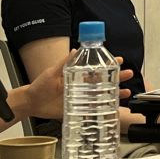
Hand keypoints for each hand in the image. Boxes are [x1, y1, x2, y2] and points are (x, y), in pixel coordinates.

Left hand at [19, 61, 135, 121]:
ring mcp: (81, 98)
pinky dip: (105, 108)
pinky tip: (114, 107)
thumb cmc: (39, 86)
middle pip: (103, 81)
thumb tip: (76, 48)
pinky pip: (94, 109)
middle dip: (117, 77)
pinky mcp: (78, 110)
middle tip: (128, 74)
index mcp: (76, 75)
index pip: (96, 68)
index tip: (119, 60)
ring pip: (102, 95)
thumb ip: (64, 62)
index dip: (108, 64)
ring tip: (126, 91)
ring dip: (115, 92)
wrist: (31, 103)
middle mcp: (81, 86)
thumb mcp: (51, 72)